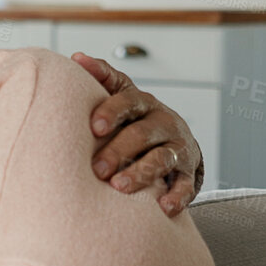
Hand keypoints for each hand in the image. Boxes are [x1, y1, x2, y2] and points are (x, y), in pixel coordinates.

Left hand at [74, 52, 205, 215]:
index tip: (94, 127)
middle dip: (120, 150)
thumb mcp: (123, 96)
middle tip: (98, 169)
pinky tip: (162, 207)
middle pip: (143, 134)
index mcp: (144, 103)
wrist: (175, 142)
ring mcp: (178, 148)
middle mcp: (164, 123)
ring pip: (162, 159)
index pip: (129, 101)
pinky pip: (185, 185)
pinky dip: (176, 196)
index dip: (112, 112)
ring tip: (120, 187)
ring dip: (141, 173)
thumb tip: (76, 58)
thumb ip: (103, 78)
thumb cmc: (137, 120)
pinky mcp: (189, 173)